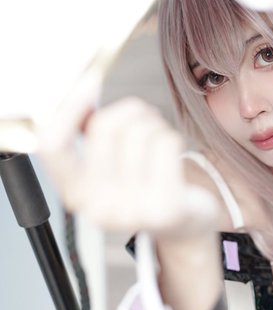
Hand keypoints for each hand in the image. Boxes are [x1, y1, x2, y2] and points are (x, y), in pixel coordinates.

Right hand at [37, 81, 217, 237]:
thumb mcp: (108, 166)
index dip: (67, 109)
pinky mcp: (164, 208)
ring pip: (140, 131)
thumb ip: (90, 135)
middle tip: (144, 118)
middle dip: (131, 111)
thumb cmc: (144, 184)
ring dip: (155, 126)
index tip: (89, 83)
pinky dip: (173, 139)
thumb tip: (79, 91)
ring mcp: (130, 211)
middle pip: (105, 127)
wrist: (183, 226)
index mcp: (74, 194)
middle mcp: (96, 207)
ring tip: (159, 143)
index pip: (52, 146)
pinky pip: (166, 142)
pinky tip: (173, 158)